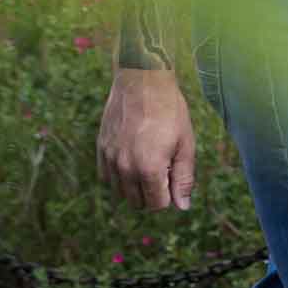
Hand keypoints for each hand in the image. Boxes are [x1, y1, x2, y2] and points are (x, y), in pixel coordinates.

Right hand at [97, 68, 195, 209]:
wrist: (143, 80)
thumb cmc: (170, 111)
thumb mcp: (185, 144)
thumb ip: (184, 178)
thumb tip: (182, 207)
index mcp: (149, 169)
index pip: (157, 205)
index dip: (169, 194)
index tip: (173, 173)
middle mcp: (125, 169)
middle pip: (137, 203)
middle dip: (152, 193)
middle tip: (162, 166)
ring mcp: (110, 159)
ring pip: (120, 193)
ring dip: (135, 186)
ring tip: (148, 160)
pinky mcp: (101, 149)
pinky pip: (106, 177)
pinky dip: (119, 176)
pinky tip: (132, 158)